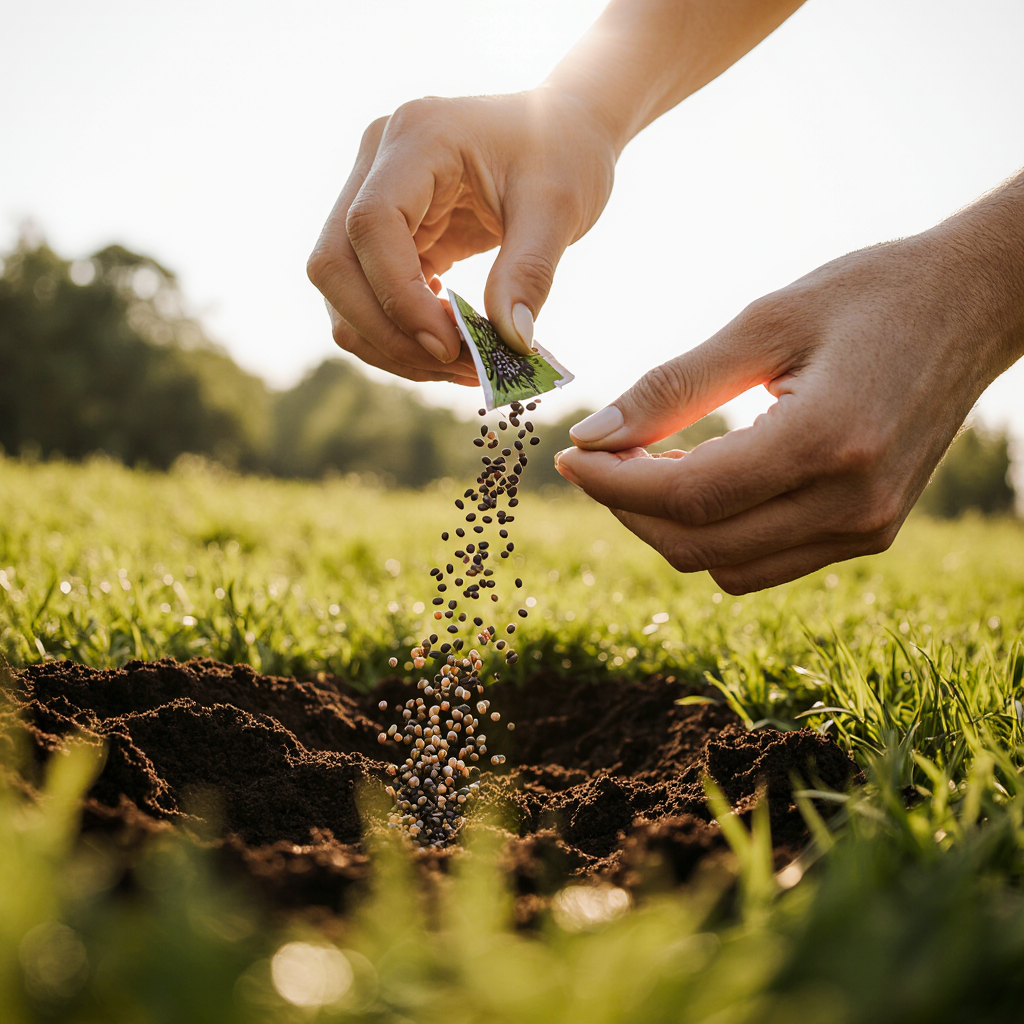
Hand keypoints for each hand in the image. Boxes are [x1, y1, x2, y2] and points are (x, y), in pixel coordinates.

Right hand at [307, 89, 616, 383]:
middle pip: (334, 264)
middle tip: (455, 366)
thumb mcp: (558, 208)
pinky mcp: (384, 236)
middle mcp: (376, 163)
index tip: (450, 345)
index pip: (371, 224)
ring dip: (390, 343)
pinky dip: (400, 335)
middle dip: (386, 331)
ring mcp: (371, 198)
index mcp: (416, 137)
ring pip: (341, 291)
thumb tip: (510, 344)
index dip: (398, 295)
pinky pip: (368, 298)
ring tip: (461, 366)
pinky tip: (451, 349)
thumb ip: (529, 272)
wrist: (562, 129)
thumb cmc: (563, 152)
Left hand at [554, 225, 1021, 593]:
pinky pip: (764, 562)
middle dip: (631, 510)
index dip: (615, 486)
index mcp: (829, 441)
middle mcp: (853, 503)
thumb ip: (674, 386)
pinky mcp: (867, 534)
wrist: (971, 307)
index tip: (569, 458)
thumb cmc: (868, 295)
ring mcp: (865, 528)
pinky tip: (697, 481)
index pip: (690, 497)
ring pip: (728, 568)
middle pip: (701, 546)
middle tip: (600, 457)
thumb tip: (593, 436)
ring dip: (669, 528)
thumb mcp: (765, 322)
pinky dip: (715, 535)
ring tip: (645, 466)